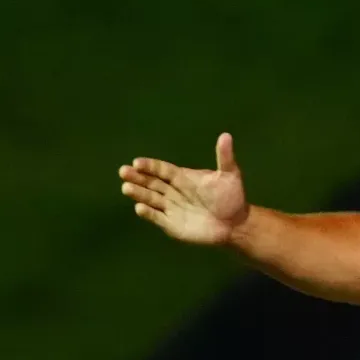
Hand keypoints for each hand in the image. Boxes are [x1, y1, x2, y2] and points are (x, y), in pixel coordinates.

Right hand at [118, 133, 248, 245]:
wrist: (236, 224)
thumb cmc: (232, 197)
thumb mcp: (230, 175)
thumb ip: (224, 157)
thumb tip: (226, 135)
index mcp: (183, 178)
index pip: (162, 170)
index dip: (150, 166)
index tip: (137, 162)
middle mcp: (173, 191)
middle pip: (152, 182)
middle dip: (137, 177)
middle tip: (123, 171)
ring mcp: (171, 207)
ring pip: (151, 198)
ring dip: (139, 193)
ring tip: (126, 187)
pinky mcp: (172, 224)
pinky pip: (157, 217)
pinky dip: (149, 213)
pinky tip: (140, 208)